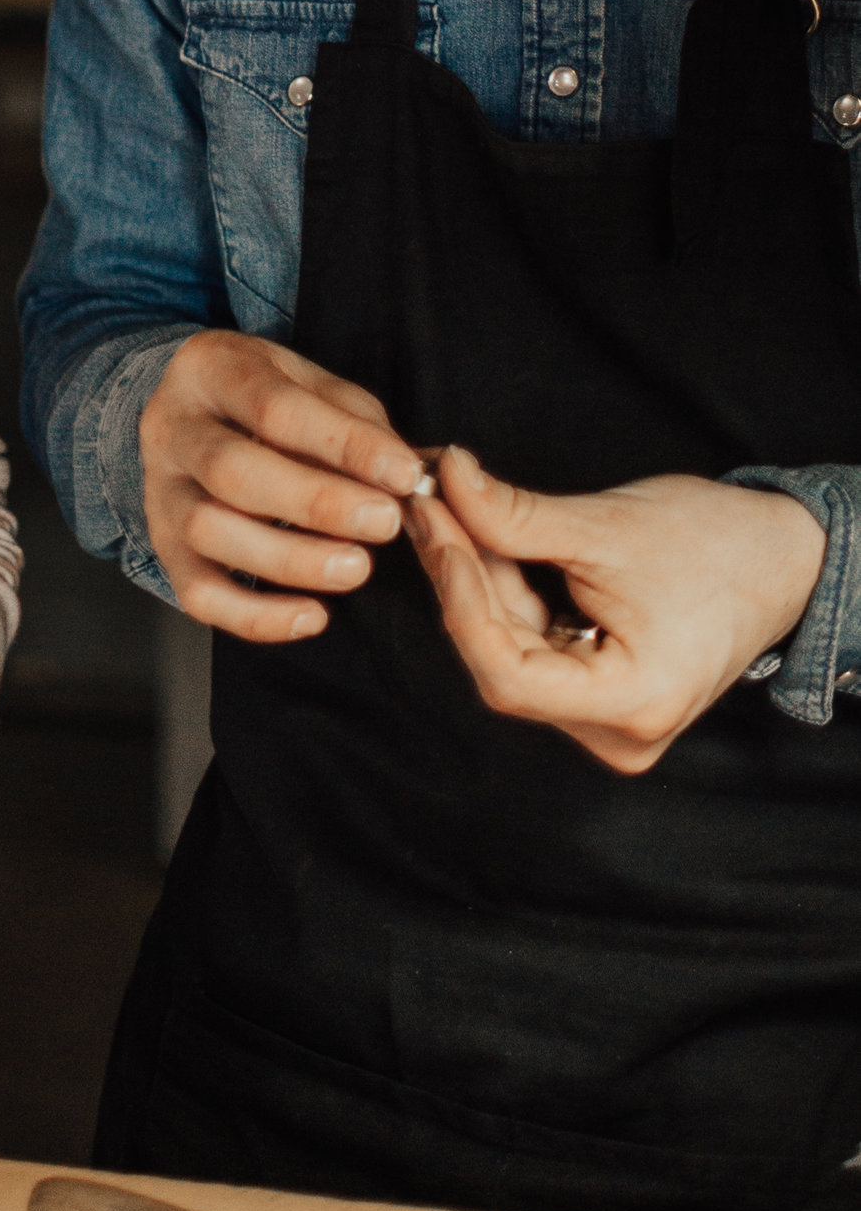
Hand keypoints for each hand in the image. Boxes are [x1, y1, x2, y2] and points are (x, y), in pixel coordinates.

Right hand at [141, 328, 429, 639]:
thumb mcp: (309, 384)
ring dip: (291, 559)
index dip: (343, 443)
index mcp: (210, 369)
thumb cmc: (267, 401)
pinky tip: (312, 616)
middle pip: (230, 469)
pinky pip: (197, 594)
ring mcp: (159, 490)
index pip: (274, 406)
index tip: (404, 473)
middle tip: (384, 523)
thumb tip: (406, 477)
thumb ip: (356, 423)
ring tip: (356, 567)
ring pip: (209, 530)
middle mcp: (171, 427)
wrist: (194, 416)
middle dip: (316, 503)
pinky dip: (256, 616)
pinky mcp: (164, 547)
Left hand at [408, 451, 825, 772]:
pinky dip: (507, 590)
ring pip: (512, 649)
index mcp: (632, 706)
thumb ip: (516, 516)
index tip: (438, 528)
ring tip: (449, 505)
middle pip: (503, 660)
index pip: (509, 677)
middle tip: (429, 498)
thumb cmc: (714, 545)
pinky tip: (480, 536)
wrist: (781, 558)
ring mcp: (611, 718)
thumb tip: (445, 478)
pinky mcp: (603, 692)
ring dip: (479, 578)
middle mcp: (619, 731)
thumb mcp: (606, 527)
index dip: (460, 601)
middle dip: (462, 576)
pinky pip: (535, 644)